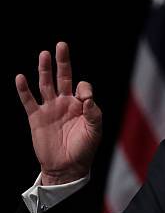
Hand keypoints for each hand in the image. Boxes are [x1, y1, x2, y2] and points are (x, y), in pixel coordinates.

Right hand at [15, 42, 101, 184]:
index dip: (84, 88)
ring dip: (44, 69)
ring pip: (46, 84)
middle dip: (62, 62)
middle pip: (63, 78)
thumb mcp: (95, 131)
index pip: (82, 87)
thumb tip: (87, 98)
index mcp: (81, 106)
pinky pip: (28, 100)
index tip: (85, 99)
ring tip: (44, 54)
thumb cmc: (84, 149)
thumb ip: (94, 114)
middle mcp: (65, 103)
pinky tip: (20, 78)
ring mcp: (50, 109)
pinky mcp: (36, 117)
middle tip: (61, 45)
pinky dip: (23, 89)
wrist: (66, 167)